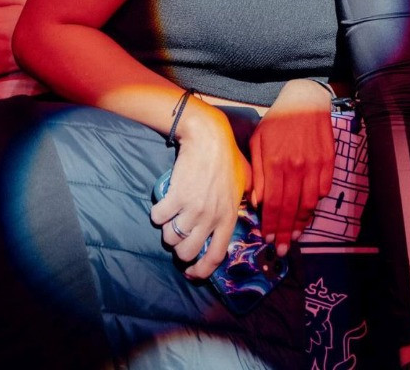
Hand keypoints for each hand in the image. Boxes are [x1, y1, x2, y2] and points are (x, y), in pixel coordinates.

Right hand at [150, 103, 250, 279]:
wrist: (208, 137)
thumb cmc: (227, 157)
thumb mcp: (245, 181)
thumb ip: (248, 200)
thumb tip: (252, 210)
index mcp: (228, 217)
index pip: (215, 257)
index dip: (200, 270)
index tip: (190, 272)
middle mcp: (211, 218)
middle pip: (186, 252)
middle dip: (179, 248)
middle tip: (179, 234)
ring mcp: (193, 208)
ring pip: (170, 237)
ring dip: (167, 229)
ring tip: (172, 215)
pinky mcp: (176, 196)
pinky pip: (158, 218)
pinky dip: (157, 213)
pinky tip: (163, 202)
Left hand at [249, 78, 334, 254]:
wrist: (305, 99)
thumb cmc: (278, 120)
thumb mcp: (259, 140)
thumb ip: (257, 172)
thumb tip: (257, 201)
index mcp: (275, 162)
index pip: (272, 203)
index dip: (270, 224)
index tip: (267, 240)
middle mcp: (295, 166)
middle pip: (290, 209)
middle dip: (284, 233)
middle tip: (281, 250)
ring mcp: (314, 165)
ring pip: (308, 203)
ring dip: (301, 223)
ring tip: (294, 236)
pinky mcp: (328, 161)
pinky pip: (323, 190)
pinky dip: (315, 203)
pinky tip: (308, 210)